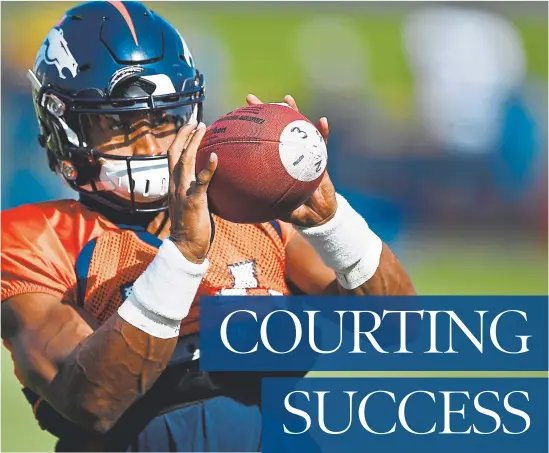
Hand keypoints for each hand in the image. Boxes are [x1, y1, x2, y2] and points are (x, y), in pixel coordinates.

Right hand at [167, 121, 217, 262]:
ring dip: (193, 142)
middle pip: (176, 152)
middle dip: (184, 134)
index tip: (190, 125)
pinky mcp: (194, 201)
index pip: (173, 156)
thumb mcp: (193, 204)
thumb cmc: (193, 227)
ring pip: (185, 161)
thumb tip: (213, 182)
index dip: (180, 139)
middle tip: (196, 119)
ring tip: (204, 128)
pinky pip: (201, 182)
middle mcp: (175, 185)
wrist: (186, 246)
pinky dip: (208, 168)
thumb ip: (199, 190)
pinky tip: (216, 156)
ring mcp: (183, 192)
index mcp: (175, 185)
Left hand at [246, 94, 337, 227]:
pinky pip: (322, 142)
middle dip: (262, 113)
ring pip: (296, 128)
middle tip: (249, 99)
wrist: (318, 215)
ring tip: (286, 99)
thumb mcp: (277, 209)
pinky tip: (322, 122)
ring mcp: (302, 153)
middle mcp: (286, 154)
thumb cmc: (296, 210)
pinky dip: (323, 132)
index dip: (245, 133)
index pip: (257, 144)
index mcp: (274, 164)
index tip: (231, 120)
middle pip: (273, 129)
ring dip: (293, 112)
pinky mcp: (319, 157)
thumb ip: (266, 206)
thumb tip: (246, 210)